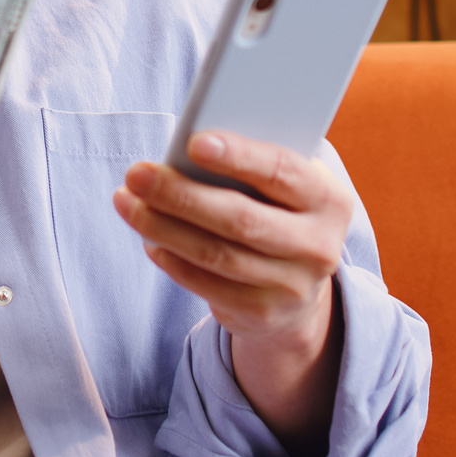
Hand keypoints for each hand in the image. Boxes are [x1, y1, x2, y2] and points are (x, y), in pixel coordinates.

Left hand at [113, 131, 353, 456]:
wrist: (299, 285)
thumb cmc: (277, 209)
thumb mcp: (281, 183)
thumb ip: (252, 163)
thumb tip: (189, 146)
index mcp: (329, 199)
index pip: (283, 172)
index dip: (239, 157)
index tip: (193, 142)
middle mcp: (318, 245)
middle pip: (241, 219)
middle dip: (181, 194)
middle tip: (136, 173)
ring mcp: (292, 286)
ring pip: (217, 255)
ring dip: (163, 227)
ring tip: (126, 202)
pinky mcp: (262, 314)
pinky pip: (206, 286)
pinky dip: (171, 260)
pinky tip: (148, 238)